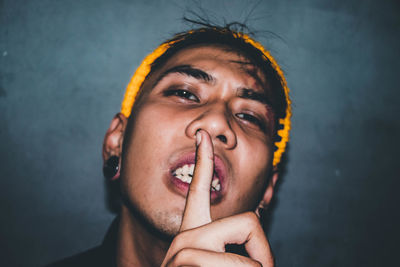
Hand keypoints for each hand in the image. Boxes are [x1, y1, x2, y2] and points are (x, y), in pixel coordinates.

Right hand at [161, 130, 274, 266]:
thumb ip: (234, 232)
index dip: (203, 160)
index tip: (203, 135)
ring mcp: (183, 252)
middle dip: (263, 254)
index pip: (199, 189)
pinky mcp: (184, 262)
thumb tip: (260, 209)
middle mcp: (186, 237)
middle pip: (249, 222)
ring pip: (251, 260)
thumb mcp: (214, 258)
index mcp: (192, 231)